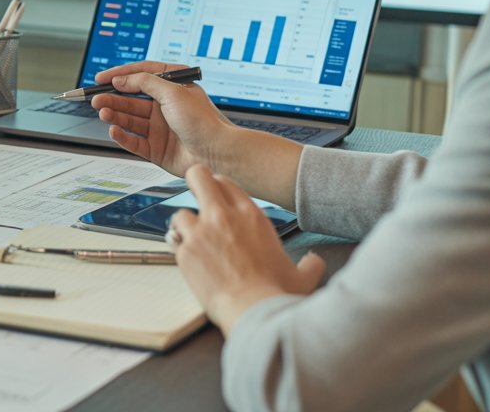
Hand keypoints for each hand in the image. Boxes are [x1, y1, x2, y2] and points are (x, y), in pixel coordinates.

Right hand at [89, 61, 237, 175]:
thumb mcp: (173, 92)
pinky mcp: (156, 149)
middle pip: (131, 99)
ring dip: (115, 115)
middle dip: (112, 98)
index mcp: (173, 88)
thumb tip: (121, 79)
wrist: (218, 153)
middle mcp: (165, 107)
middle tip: (96, 99)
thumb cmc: (204, 121)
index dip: (120, 75)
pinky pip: (134, 141)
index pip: (141, 75)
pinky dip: (122, 136)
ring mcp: (160, 128)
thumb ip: (144, 82)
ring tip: (102, 113)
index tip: (101, 78)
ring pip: (130, 119)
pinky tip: (114, 130)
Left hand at [168, 165, 325, 334]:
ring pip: (180, 213)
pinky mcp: (185, 252)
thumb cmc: (276, 294)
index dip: (218, 187)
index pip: (225, 182)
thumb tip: (315, 261)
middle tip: (195, 196)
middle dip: (194, 183)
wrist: (254, 311)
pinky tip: (189, 260)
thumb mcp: (302, 276)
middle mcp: (223, 217)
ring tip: (193, 240)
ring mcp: (201, 232)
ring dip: (185, 225)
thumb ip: (310, 264)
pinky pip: (174, 241)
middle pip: (198, 177)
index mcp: (251, 215)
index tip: (218, 198)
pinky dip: (180, 248)